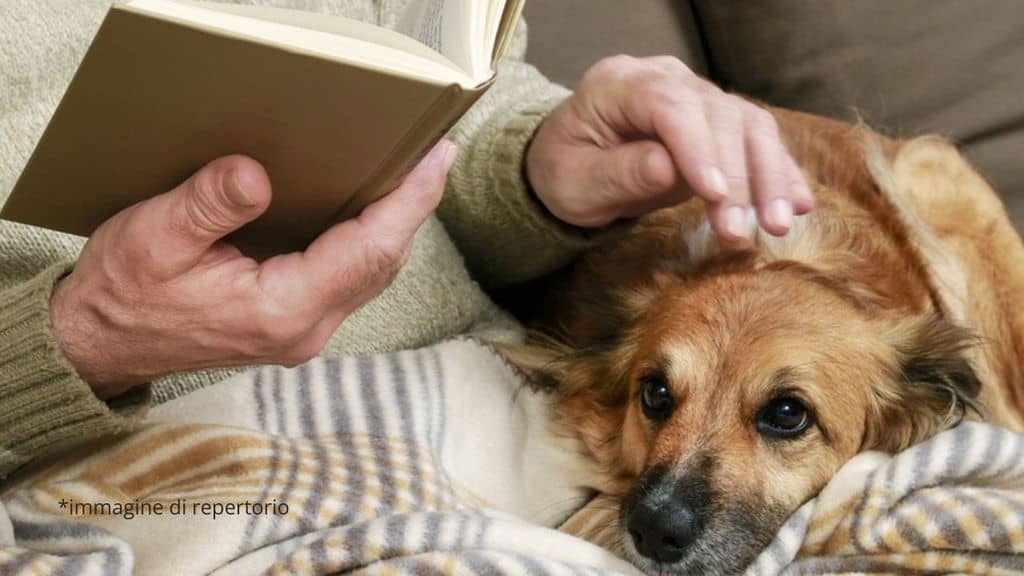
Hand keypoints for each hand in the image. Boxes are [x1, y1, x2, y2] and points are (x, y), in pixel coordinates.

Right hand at [51, 140, 456, 398]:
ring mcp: (305, 331)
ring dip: (396, 225)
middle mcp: (306, 328)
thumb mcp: (154, 238)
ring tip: (414, 173)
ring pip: (372, 273)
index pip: (367, 251)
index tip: (435, 161)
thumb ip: (210, 206)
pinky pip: (351, 279)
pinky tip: (370, 209)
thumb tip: (256, 173)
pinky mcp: (297, 323)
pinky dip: (369, 241)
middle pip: (382, 263)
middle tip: (434, 154)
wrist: (102, 345)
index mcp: (280, 310)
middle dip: (413, 207)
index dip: (408, 203)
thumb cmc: (125, 295)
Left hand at [526, 55, 813, 240]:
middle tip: (742, 231)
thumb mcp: (574, 183)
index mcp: (618, 83)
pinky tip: (797, 206)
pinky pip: (758, 140)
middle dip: (737, 175)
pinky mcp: (718, 122)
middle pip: (718, 115)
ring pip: (748, 124)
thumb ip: (618, 173)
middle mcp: (665, 79)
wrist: (573, 164)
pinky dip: (780, 173)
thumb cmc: (566, 171)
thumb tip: (667, 168)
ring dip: (769, 176)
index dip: (697, 148)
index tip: (714, 194)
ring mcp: (696, 96)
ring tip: (777, 225)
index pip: (668, 106)